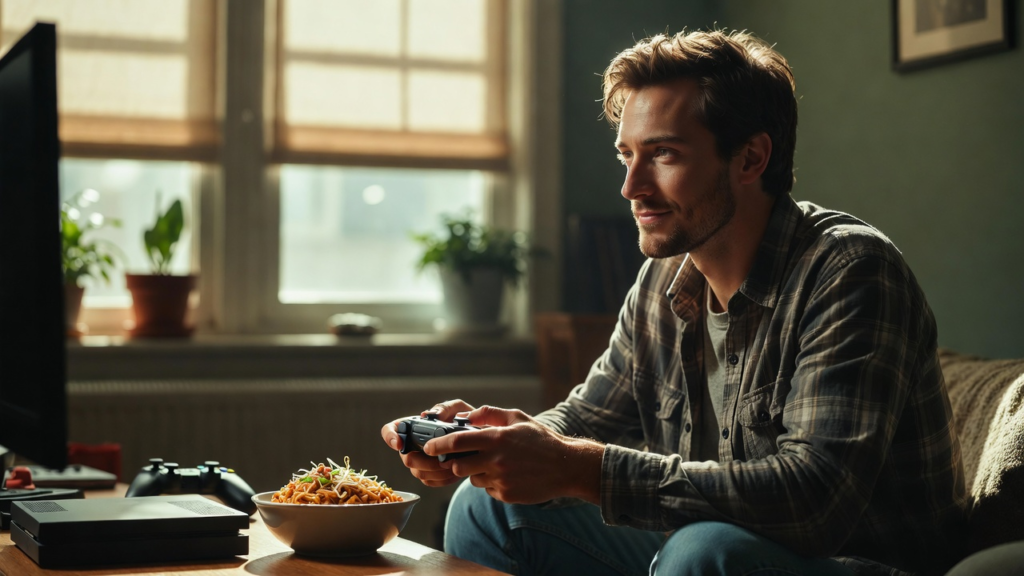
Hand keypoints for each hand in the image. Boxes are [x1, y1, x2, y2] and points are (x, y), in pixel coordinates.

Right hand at [380, 399, 475, 487]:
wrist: (477, 440)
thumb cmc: (464, 420)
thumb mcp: (458, 408)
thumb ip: (446, 408)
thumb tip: (430, 415)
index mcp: (413, 426)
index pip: (389, 430)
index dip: (390, 437)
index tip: (399, 444)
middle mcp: (411, 445)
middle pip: (406, 458)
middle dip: (424, 460)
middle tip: (442, 458)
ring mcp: (419, 461)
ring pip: (418, 472)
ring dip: (436, 471)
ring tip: (452, 464)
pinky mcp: (430, 474)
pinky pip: (429, 481)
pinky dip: (442, 479)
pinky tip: (454, 472)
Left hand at [426, 405, 604, 504]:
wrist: (566, 466)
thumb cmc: (541, 440)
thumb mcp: (517, 418)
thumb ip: (489, 414)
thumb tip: (466, 416)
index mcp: (496, 438)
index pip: (457, 442)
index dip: (437, 444)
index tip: (427, 446)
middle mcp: (496, 459)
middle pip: (457, 465)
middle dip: (453, 463)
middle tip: (460, 459)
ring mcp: (500, 479)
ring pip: (472, 478)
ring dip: (475, 473)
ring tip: (495, 465)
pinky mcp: (505, 494)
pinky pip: (487, 489)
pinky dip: (492, 483)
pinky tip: (509, 475)